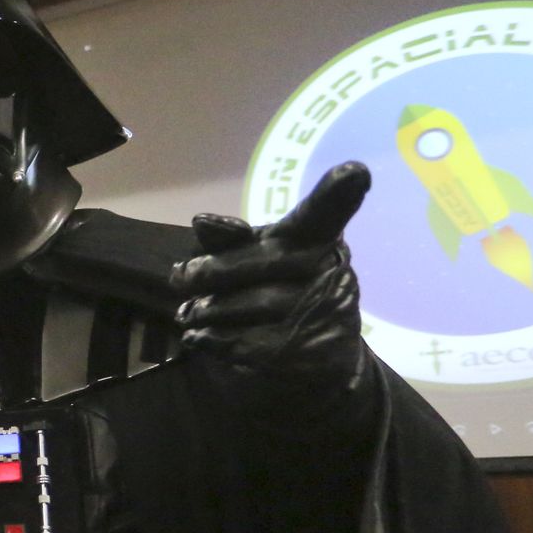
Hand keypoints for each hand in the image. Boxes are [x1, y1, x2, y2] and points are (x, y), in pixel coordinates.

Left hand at [170, 162, 370, 396]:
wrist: (320, 360)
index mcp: (319, 238)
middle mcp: (332, 272)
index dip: (336, 194)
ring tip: (187, 312)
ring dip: (209, 310)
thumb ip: (232, 240)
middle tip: (178, 278)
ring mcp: (327, 314)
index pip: (324, 214)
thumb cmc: (281, 291)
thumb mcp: (260, 257)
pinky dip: (217, 341)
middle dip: (215, 271)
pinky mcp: (314, 354)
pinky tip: (197, 337)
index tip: (353, 172)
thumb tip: (202, 224)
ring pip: (255, 305)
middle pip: (267, 261)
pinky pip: (254, 345)